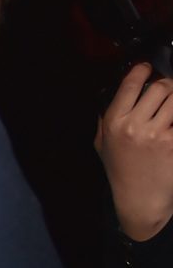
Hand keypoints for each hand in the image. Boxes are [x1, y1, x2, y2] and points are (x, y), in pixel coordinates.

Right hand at [97, 62, 172, 241]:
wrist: (140, 198)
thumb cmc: (121, 171)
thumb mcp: (102, 144)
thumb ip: (105, 119)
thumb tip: (115, 95)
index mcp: (114, 122)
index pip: (131, 85)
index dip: (143, 71)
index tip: (148, 69)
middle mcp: (134, 126)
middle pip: (160, 88)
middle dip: (166, 85)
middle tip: (167, 90)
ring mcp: (157, 135)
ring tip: (171, 107)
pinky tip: (172, 123)